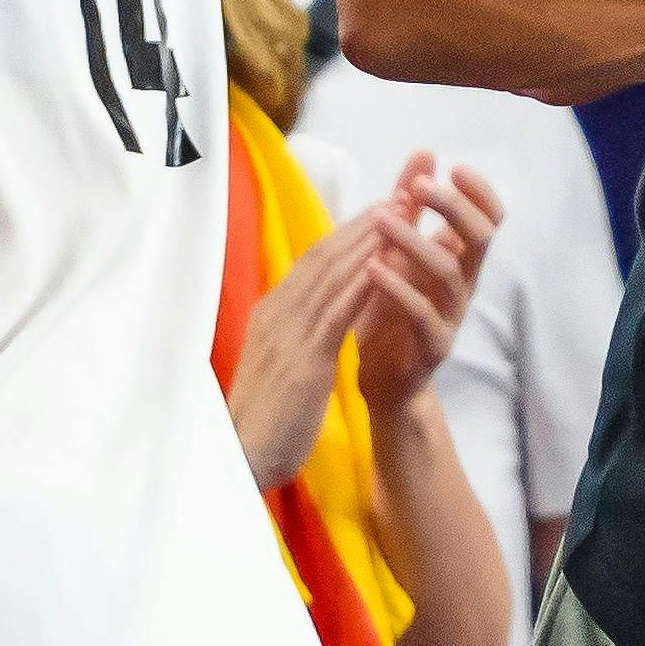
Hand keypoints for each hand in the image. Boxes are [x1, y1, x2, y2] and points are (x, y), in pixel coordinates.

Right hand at [227, 218, 380, 491]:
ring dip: (371, 240)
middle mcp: (278, 313)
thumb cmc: (264, 415)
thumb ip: (298, 330)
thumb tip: (317, 308)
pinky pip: (336, 315)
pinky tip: (387, 265)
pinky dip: (361, 285)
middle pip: (327, 254)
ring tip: (405, 210)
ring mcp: (288, 334)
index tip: (387, 202)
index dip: (353, 228)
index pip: (317, 259)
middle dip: (369, 218)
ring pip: (333, 275)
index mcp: (273, 312)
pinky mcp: (304, 361)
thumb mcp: (282, 361)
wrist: (239, 459)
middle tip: (405, 186)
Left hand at [350, 154, 505, 414]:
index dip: (479, 192)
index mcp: (461, 259)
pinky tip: (373, 268)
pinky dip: (398, 288)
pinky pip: (422, 314)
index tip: (454, 167)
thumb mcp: (400, 253)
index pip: (490, 219)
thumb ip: (412, 209)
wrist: (386, 380)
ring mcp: (451, 314)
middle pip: (481, 238)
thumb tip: (425, 155)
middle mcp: (464, 283)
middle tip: (421, 188)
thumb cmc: (392, 310)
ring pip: (448, 273)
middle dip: (454, 208)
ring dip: (415, 240)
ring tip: (383, 219)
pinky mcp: (433, 345)